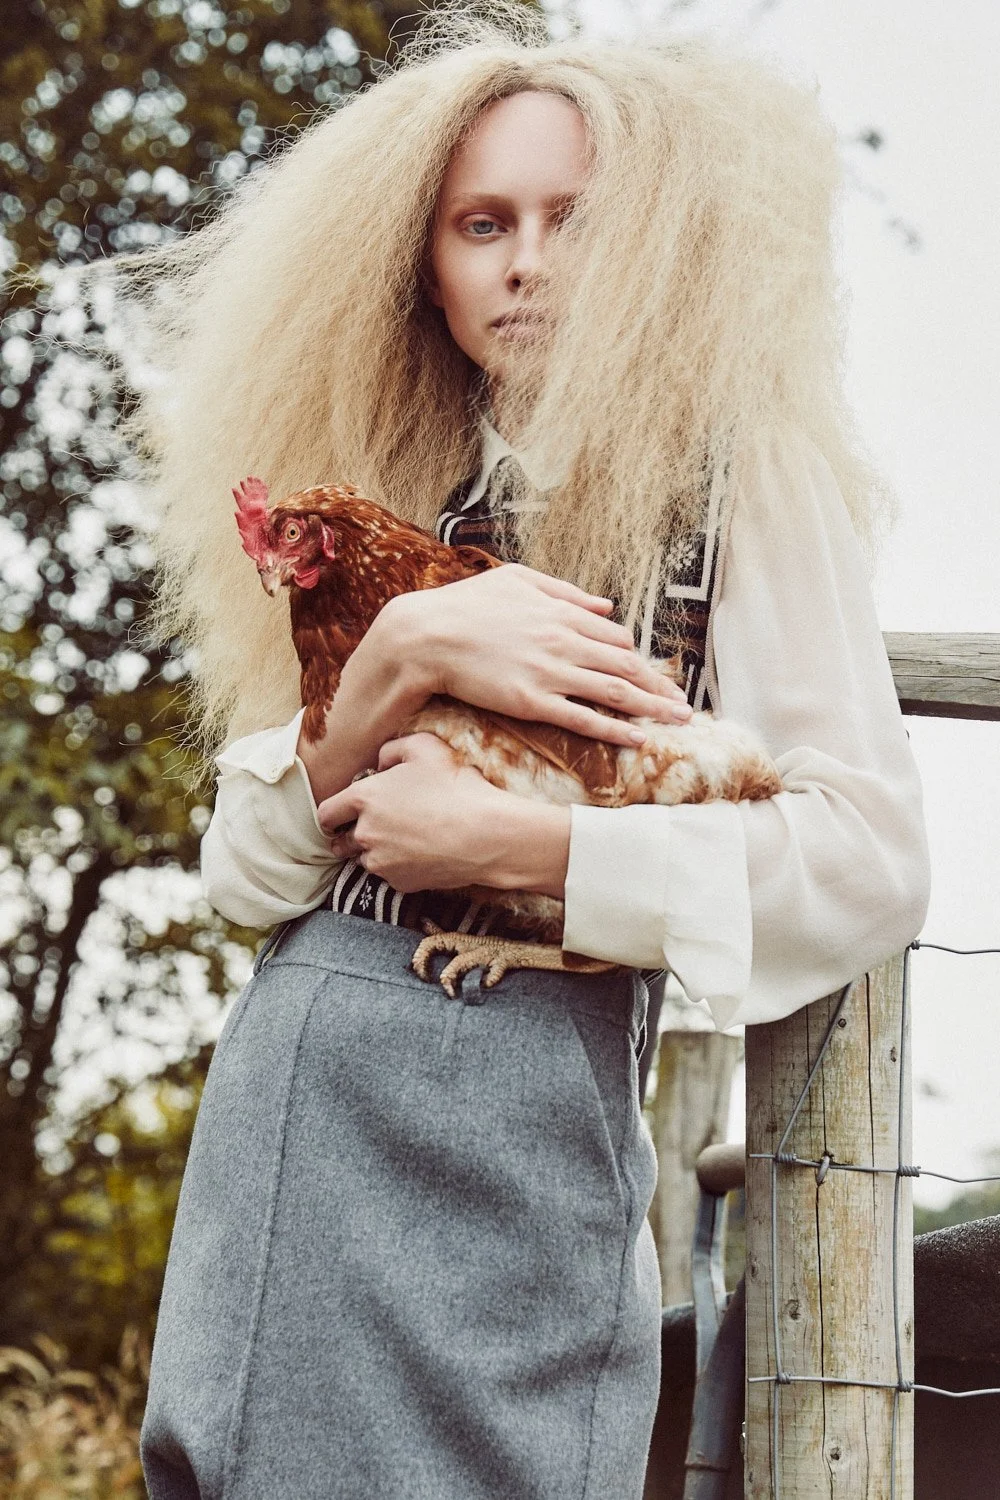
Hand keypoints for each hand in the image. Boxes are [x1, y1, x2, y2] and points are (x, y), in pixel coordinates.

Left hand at [317, 732, 569, 896]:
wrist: (486, 835)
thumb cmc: (456, 786)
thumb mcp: (424, 747)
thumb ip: (392, 749)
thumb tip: (380, 762)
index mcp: (363, 798)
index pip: (325, 813)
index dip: (332, 813)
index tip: (341, 814)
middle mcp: (364, 834)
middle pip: (341, 842)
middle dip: (348, 836)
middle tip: (371, 828)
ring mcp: (382, 863)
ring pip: (366, 860)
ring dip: (376, 852)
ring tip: (404, 841)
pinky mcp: (401, 883)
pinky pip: (391, 876)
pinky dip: (400, 867)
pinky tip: (422, 854)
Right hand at [374, 563, 691, 749]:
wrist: (425, 635)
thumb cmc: (465, 605)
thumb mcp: (518, 581)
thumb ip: (564, 592)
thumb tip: (604, 605)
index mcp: (562, 613)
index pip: (616, 638)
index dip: (639, 659)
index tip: (655, 676)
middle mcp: (564, 641)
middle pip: (626, 667)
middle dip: (660, 688)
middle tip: (684, 707)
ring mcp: (551, 673)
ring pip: (615, 693)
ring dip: (652, 709)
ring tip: (677, 724)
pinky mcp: (532, 701)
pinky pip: (584, 719)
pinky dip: (614, 730)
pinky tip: (637, 740)